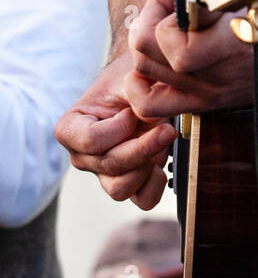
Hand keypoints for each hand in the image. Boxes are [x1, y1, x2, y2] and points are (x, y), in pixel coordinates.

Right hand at [55, 51, 176, 209]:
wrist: (147, 85)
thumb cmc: (132, 78)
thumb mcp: (131, 78)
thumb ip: (137, 96)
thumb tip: (148, 121)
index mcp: (71, 128)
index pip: (90, 141)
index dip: (117, 129)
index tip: (131, 112)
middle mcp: (83, 155)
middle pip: (109, 165)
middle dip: (142, 147)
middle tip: (166, 128)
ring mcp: (105, 172)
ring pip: (121, 188)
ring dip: (147, 166)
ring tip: (161, 141)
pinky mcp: (130, 182)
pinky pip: (142, 199)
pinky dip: (156, 183)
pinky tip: (163, 161)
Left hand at [125, 0, 257, 118]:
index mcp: (228, 44)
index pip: (168, 38)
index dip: (166, 10)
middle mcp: (213, 75)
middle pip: (145, 53)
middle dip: (150, 22)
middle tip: (170, 9)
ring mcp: (207, 93)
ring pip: (143, 74)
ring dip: (147, 46)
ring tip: (168, 31)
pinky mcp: (205, 103)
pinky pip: (151, 106)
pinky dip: (140, 87)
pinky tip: (152, 67)